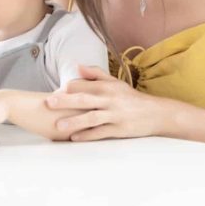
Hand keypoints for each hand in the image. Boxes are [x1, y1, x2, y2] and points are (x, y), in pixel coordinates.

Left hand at [46, 65, 165, 140]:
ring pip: (91, 117)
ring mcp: (115, 115)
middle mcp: (110, 100)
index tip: (53, 94)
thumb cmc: (130, 98)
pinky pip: (101, 133)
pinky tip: (75, 139)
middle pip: (84, 99)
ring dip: (74, 122)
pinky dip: (88, 136)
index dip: (66, 89)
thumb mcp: (115, 82)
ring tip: (58, 126)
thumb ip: (95, 74)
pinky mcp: (120, 130)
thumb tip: (77, 66)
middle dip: (65, 101)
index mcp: (106, 87)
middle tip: (49, 103)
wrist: (156, 113)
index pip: (82, 85)